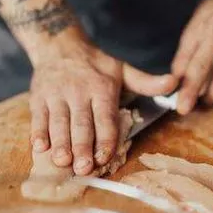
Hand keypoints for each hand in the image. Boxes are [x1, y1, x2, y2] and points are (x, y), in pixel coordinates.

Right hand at [29, 38, 176, 174]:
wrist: (59, 44)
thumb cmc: (95, 64)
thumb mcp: (122, 70)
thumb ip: (147, 82)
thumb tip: (174, 83)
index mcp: (101, 88)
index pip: (105, 117)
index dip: (105, 138)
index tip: (104, 157)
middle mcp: (78, 92)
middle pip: (81, 123)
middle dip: (82, 147)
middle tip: (84, 168)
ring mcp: (56, 95)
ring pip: (58, 123)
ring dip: (60, 143)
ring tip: (62, 162)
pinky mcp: (38, 98)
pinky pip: (38, 117)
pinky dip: (38, 132)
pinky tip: (39, 148)